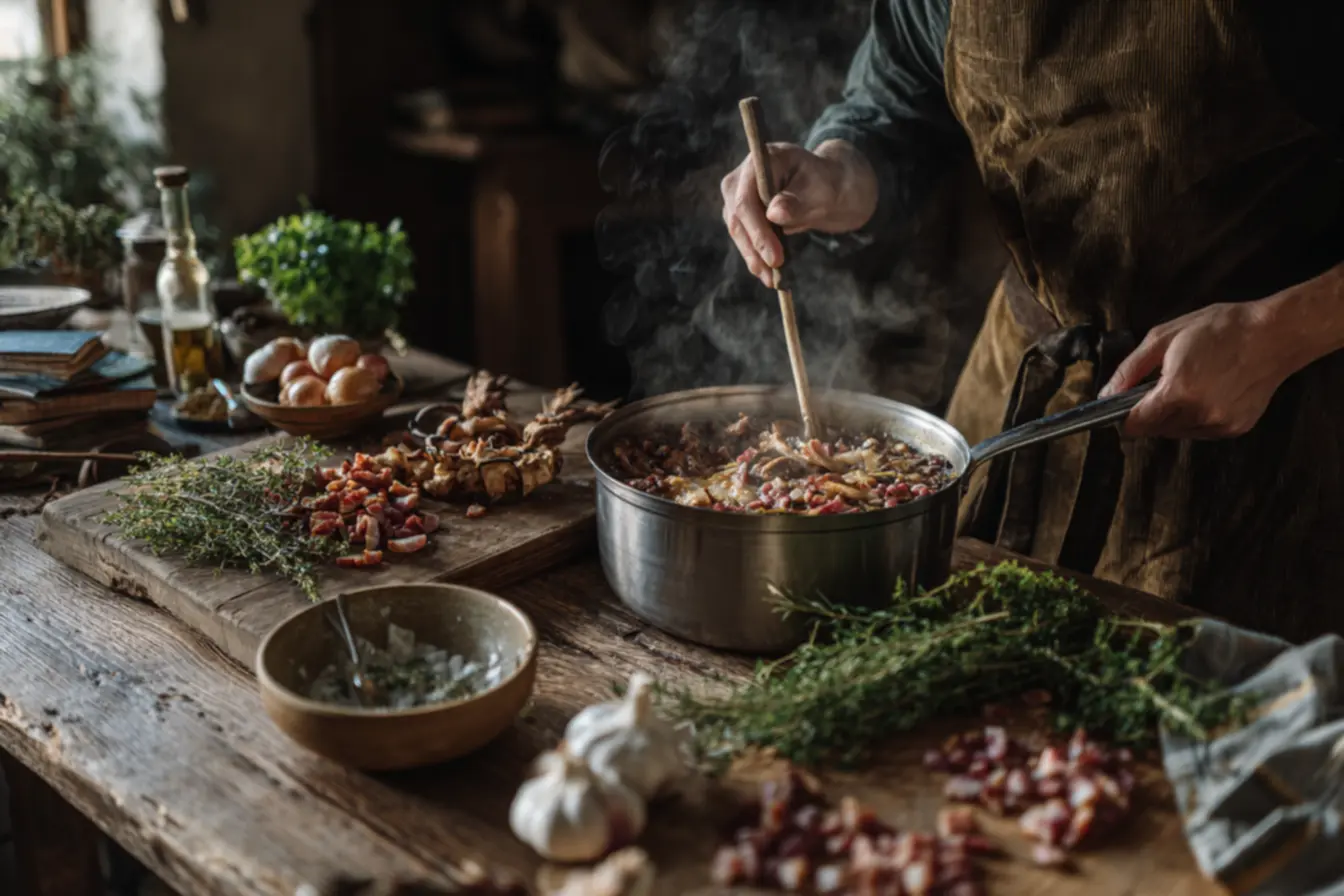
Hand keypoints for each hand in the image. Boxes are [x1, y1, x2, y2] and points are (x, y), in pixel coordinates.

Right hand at [720, 139, 877, 286]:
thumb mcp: (821, 191)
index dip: (757, 230)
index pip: (746, 198)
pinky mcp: (739, 212)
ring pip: (737, 230)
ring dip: (753, 257)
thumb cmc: (825, 184)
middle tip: (775, 274)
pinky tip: (769, 274)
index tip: (775, 257)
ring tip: (772, 280)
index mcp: (762, 159)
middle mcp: (742, 175)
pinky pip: (743, 237)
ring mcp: (737, 194)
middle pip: (736, 216)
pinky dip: (755, 256)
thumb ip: (799, 201)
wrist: (824, 187)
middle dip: (755, 248)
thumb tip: (774, 213)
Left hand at [1101, 268, 1343, 438]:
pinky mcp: (1236, 428)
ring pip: (1177, 432)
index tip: (1119, 411)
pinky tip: (1208, 392)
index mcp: (1178, 391)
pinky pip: (1202, 431)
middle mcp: (1200, 414)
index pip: (1136, 426)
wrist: (1275, 334)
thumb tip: (1107, 393)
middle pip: (1155, 430)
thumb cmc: (1222, 328)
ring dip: (1172, 416)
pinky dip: (1196, 417)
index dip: (1122, 419)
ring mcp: (1220, 424)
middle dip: (1149, 412)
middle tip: (1160, 385)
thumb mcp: (1164, 337)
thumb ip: (1131, 369)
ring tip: (1190, 383)